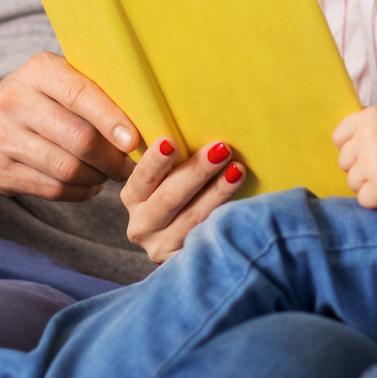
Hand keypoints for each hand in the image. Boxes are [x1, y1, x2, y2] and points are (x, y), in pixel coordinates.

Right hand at [0, 52, 137, 200]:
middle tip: (132, 165)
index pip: (80, 95)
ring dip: (99, 177)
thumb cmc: (40, 99)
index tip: (135, 140)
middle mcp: (13, 100)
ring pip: (67, 169)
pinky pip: (53, 189)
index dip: (111, 119)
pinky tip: (89, 183)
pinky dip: (80, 191)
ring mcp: (0, 137)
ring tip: (111, 173)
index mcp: (38, 70)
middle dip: (113, 158)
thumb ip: (94, 90)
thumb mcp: (58, 79)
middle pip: (78, 139)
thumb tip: (147, 114)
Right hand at [121, 136, 243, 261]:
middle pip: (169, 199)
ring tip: (238, 170)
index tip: (171, 141)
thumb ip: (172, 157)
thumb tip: (190, 116)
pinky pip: (207, 239)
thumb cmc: (180, 189)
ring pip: (192, 219)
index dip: (155, 161)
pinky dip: (225, 219)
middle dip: (197, 172)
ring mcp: (162, 247)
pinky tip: (243, 205)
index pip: (142, 178)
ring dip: (218, 193)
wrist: (182, 237)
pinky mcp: (183, 261)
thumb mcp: (167, 175)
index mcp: (133, 197)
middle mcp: (142, 225)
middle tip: (221, 149)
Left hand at [332, 106, 376, 207]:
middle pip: (345, 162)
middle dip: (362, 168)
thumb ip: (375, 126)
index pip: (339, 137)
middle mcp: (367, 138)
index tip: (366, 155)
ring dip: (370, 185)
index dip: (352, 148)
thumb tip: (354, 141)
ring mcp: (373, 163)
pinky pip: (364, 200)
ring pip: (353, 182)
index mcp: (371, 117)